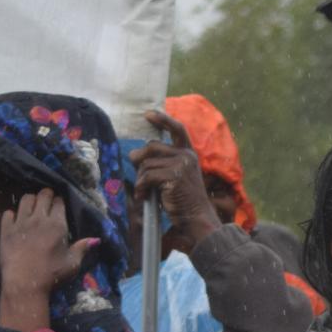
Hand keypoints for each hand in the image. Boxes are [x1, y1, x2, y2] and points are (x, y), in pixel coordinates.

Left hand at [0, 190, 92, 328]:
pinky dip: (12, 214)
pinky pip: (8, 213)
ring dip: (31, 200)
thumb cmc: (52, 274)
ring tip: (32, 207)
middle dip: (46, 194)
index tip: (59, 205)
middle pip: (43, 195)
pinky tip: (16, 220)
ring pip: (25, 199)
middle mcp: (39, 219)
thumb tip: (95, 239)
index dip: (60, 201)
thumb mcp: (72, 263)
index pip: (59, 202)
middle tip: (47, 201)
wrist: (24, 284)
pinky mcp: (6, 230)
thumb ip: (82, 248)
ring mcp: (20, 223)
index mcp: (57, 225)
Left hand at [131, 110, 222, 248]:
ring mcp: (182, 164)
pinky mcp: (175, 175)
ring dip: (141, 179)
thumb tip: (136, 154)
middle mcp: (187, 155)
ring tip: (145, 191)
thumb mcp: (175, 175)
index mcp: (188, 153)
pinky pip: (147, 175)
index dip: (162, 120)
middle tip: (139, 176)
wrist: (195, 217)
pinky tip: (144, 196)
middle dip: (139, 160)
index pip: (177, 129)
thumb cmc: (182, 199)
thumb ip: (162, 162)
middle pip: (152, 147)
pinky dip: (141, 187)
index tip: (148, 114)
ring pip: (147, 163)